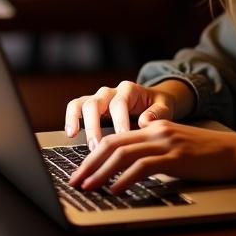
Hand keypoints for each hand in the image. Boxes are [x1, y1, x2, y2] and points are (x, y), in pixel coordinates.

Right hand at [64, 80, 186, 148]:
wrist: (153, 100)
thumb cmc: (158, 106)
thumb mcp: (164, 107)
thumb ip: (158, 113)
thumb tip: (145, 121)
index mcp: (129, 89)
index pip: (120, 104)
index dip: (119, 121)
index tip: (122, 139)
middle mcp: (111, 91)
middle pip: (97, 102)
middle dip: (95, 125)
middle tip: (98, 146)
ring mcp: (99, 98)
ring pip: (84, 103)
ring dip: (81, 123)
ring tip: (82, 141)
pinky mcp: (91, 106)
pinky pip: (75, 106)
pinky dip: (71, 118)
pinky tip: (71, 134)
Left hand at [68, 120, 235, 192]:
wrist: (235, 152)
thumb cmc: (207, 156)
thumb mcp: (175, 150)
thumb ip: (152, 156)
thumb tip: (126, 175)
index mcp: (153, 127)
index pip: (114, 139)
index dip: (92, 156)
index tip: (79, 173)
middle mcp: (156, 130)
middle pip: (112, 144)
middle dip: (89, 164)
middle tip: (74, 182)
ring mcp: (166, 142)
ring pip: (123, 154)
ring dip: (101, 173)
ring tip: (88, 188)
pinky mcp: (176, 157)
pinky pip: (144, 166)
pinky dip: (125, 178)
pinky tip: (116, 190)